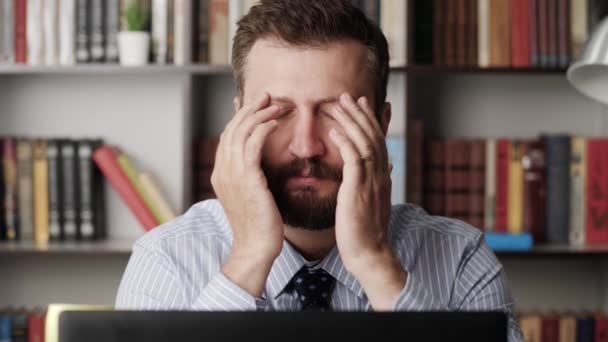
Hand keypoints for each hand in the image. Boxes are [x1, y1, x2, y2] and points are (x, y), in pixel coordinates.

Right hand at [211, 93, 284, 295]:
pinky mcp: (247, 179)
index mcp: (222, 175)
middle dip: (249, 109)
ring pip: (241, 131)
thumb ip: (251, 178)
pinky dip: (263, 128)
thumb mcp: (252, 197)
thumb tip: (260, 167)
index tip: (256, 105)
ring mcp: (232, 174)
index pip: (228, 136)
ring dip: (259, 114)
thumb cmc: (259, 226)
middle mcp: (223, 171)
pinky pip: (252, 144)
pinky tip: (276, 122)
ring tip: (276, 104)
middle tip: (267, 96)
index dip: (241, 117)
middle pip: (232, 128)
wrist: (255, 249)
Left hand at [328, 93, 405, 309]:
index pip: (378, 141)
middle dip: (360, 113)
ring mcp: (371, 182)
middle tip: (348, 96)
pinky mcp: (358, 190)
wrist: (368, 254)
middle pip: (373, 135)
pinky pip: (353, 159)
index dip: (370, 120)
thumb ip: (377, 182)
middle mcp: (381, 175)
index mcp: (383, 177)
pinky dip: (344, 142)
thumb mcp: (373, 201)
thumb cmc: (365, 231)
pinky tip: (333, 131)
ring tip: (339, 104)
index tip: (360, 104)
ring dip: (351, 121)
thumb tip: (386, 167)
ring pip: (364, 142)